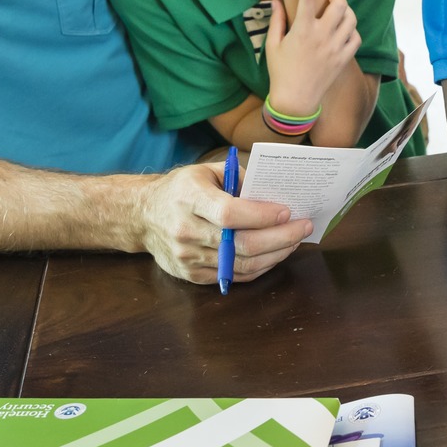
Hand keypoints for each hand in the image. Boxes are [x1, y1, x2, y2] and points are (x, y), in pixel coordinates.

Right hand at [135, 163, 311, 283]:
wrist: (143, 216)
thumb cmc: (180, 189)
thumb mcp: (205, 171)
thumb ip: (239, 179)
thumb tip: (275, 194)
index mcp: (189, 198)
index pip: (230, 213)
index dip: (262, 215)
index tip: (287, 211)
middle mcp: (186, 230)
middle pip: (241, 244)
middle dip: (281, 237)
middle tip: (304, 227)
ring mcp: (188, 257)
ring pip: (242, 264)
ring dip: (276, 254)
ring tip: (295, 241)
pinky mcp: (192, 275)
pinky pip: (234, 276)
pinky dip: (260, 267)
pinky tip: (275, 254)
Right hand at [263, 0, 359, 116]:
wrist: (295, 101)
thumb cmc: (280, 72)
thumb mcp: (272, 45)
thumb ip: (276, 20)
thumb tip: (276, 1)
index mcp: (302, 30)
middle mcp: (322, 36)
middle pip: (338, 4)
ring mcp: (335, 48)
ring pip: (351, 19)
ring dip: (346, 8)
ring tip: (339, 6)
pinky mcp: (343, 59)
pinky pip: (356, 38)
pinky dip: (352, 30)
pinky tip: (345, 28)